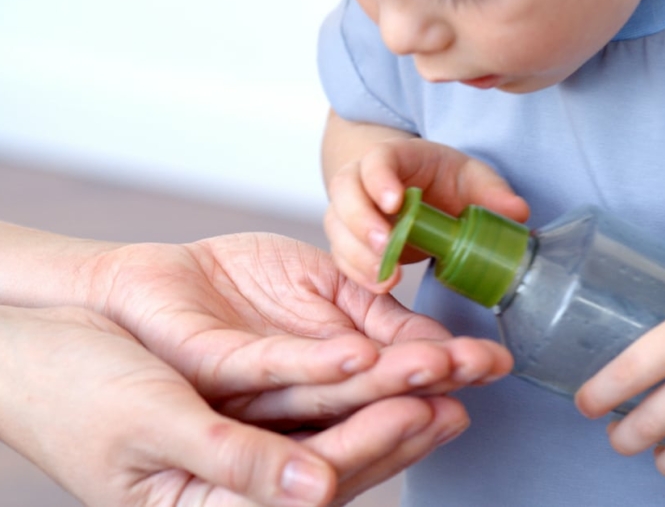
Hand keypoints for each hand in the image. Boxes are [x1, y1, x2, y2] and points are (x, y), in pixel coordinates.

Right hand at [0, 305, 469, 506]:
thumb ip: (233, 461)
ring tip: (452, 373)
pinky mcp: (250, 411)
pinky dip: (357, 381)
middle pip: (344, 455)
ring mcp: (250, 445)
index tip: (427, 407)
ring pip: (339, 425)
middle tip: (466, 387)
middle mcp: (243, 482)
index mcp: (216, 505)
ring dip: (398, 396)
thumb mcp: (151, 424)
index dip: (376, 442)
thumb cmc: (73, 392)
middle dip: (408, 419)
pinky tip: (392, 363)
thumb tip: (313, 496)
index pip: (319, 479)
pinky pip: (314, 401)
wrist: (38, 352)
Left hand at [83, 233, 511, 424]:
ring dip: (388, 381)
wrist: (156, 277)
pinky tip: (360, 355)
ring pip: (332, 393)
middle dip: (432, 381)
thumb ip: (376, 312)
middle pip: (375, 396)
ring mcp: (259, 393)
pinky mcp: (218, 371)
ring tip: (440, 366)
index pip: (396, 381)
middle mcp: (299, 400)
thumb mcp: (326, 286)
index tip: (496, 363)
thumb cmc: (240, 285)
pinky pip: (272, 371)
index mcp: (330, 381)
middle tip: (483, 369)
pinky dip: (318, 363)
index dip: (446, 372)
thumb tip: (438, 338)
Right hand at [324, 136, 529, 291]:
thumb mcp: (473, 178)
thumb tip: (517, 212)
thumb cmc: (446, 181)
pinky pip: (342, 253)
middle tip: (384, 245)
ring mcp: (352, 209)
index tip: (395, 202)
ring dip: (357, 253)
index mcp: (395, 156)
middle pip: (344, 191)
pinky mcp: (351, 238)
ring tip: (385, 277)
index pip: (376, 160)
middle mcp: (363, 179)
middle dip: (361, 220)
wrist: (424, 192)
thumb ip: (493, 193)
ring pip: (337, 225)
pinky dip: (357, 271)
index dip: (379, 179)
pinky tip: (380, 285)